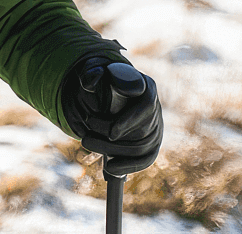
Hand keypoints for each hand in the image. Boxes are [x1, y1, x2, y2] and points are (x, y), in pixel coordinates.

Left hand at [62, 56, 162, 175]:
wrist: (112, 91)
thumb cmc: (106, 80)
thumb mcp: (98, 72)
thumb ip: (92, 74)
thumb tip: (90, 82)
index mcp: (147, 87)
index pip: (146, 106)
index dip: (130, 121)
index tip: (111, 133)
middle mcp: (155, 109)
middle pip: (141, 132)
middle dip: (112, 141)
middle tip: (85, 139)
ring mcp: (155, 128)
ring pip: (140, 148)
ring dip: (113, 152)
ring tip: (89, 146)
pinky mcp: (152, 144)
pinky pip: (146, 159)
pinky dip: (129, 166)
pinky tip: (110, 169)